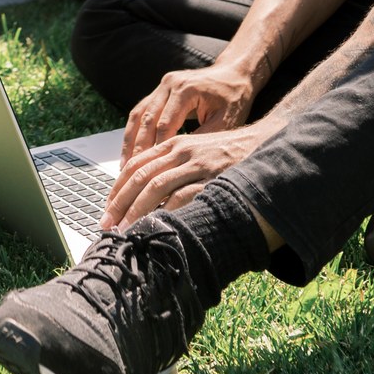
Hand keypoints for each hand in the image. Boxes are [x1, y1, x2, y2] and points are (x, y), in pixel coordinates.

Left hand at [101, 123, 267, 229]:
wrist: (266, 142)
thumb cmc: (230, 154)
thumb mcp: (197, 153)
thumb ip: (174, 168)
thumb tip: (148, 196)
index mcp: (174, 145)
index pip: (135, 165)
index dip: (117, 189)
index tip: (107, 209)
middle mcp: (181, 151)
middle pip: (139, 176)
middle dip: (120, 203)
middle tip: (107, 225)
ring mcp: (197, 163)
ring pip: (156, 186)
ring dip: (137, 211)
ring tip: (126, 231)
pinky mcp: (214, 177)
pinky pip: (183, 196)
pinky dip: (167, 212)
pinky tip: (158, 226)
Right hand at [122, 62, 260, 162]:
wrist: (234, 73)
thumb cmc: (234, 98)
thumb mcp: (226, 121)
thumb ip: (203, 139)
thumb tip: (181, 165)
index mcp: (185, 89)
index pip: (164, 124)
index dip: (158, 149)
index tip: (155, 172)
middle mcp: (169, 84)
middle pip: (146, 120)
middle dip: (139, 149)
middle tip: (132, 174)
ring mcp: (162, 85)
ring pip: (138, 115)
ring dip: (130, 141)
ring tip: (125, 166)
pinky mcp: (159, 91)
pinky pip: (141, 112)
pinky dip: (134, 132)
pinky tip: (130, 150)